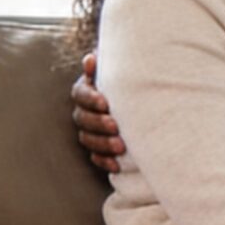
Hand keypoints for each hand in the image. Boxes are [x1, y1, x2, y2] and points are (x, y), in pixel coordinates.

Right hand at [72, 51, 124, 173]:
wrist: (145, 100)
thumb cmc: (132, 81)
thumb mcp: (123, 70)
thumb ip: (110, 63)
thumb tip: (91, 58)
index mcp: (87, 90)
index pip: (80, 94)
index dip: (90, 99)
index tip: (106, 103)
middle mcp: (84, 110)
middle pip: (82, 118)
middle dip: (98, 123)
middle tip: (116, 126)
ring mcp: (90, 130)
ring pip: (87, 139)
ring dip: (102, 143)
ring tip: (121, 146)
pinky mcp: (98, 148)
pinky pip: (95, 157)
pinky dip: (104, 161)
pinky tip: (117, 165)